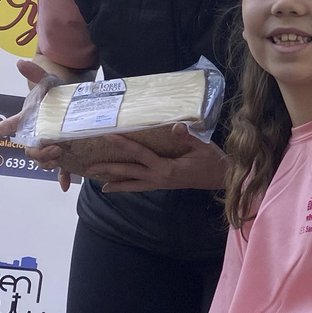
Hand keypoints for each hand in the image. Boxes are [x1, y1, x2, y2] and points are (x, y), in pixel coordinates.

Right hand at [0, 59, 74, 189]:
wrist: (79, 104)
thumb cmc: (59, 94)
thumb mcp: (50, 83)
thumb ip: (36, 74)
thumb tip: (20, 63)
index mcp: (30, 120)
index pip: (12, 125)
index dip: (1, 129)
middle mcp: (37, 135)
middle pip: (29, 149)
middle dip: (37, 152)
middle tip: (53, 148)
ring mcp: (49, 144)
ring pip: (42, 161)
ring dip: (47, 162)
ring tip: (59, 156)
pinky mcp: (64, 151)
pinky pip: (60, 168)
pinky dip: (62, 177)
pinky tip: (65, 185)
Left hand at [80, 124, 228, 192]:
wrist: (220, 179)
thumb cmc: (212, 162)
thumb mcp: (203, 147)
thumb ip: (188, 137)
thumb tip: (176, 126)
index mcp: (166, 168)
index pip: (140, 154)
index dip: (124, 144)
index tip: (110, 136)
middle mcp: (159, 178)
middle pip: (130, 173)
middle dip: (110, 170)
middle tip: (91, 168)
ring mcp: (161, 183)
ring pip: (134, 184)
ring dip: (117, 184)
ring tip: (100, 185)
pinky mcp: (163, 185)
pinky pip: (142, 186)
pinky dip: (130, 186)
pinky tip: (122, 186)